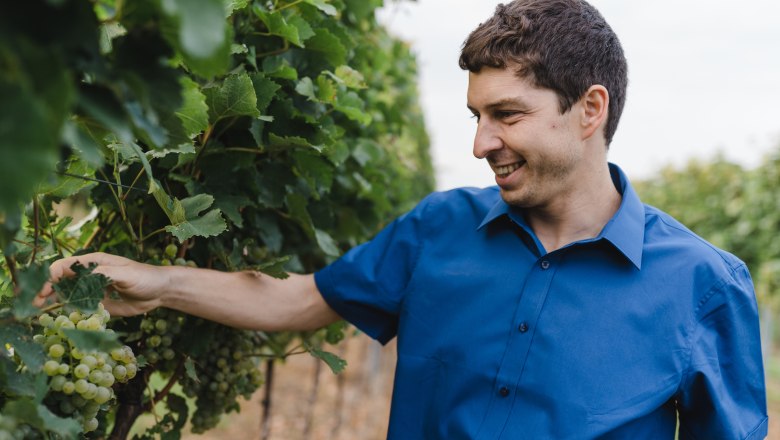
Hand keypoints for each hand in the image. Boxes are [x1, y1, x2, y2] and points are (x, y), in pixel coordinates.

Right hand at [36, 252, 169, 315]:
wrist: (160, 291)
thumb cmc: (144, 277)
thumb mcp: (125, 273)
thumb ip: (104, 273)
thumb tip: (83, 276)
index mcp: (93, 262)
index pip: (64, 266)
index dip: (50, 276)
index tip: (44, 290)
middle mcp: (89, 274)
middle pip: (60, 280)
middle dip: (45, 289)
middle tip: (35, 304)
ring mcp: (92, 289)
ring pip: (67, 293)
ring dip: (54, 301)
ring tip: (41, 311)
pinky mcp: (98, 303)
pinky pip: (80, 306)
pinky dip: (69, 311)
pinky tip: (62, 318)